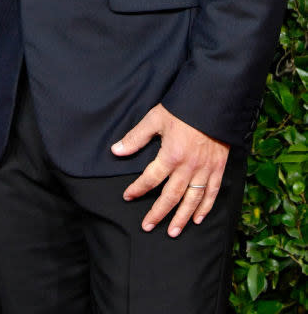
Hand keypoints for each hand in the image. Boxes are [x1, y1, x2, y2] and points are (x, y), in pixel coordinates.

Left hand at [111, 104, 229, 236]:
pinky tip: (198, 219)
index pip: (150, 179)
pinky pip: (212, 193)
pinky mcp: (218, 168)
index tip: (127, 196)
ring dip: (182, 218)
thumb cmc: (182, 109)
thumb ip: (136, 137)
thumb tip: (116, 151)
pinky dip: (205, 208)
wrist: (213, 103)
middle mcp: (188, 167)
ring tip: (172, 232)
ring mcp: (205, 170)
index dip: (137, 189)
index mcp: (170, 155)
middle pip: (171, 196)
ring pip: (192, 200)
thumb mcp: (155, 119)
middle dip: (158, 213)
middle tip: (147, 226)